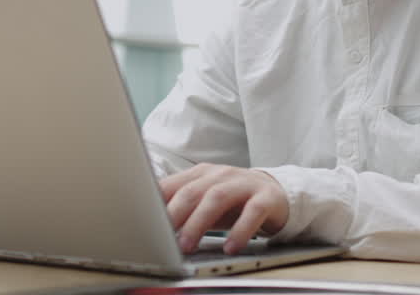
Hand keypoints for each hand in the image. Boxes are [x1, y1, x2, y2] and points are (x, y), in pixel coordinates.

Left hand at [159, 163, 289, 255]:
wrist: (275, 193)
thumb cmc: (233, 201)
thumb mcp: (204, 201)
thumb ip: (180, 207)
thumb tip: (151, 224)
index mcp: (200, 174)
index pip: (172, 185)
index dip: (156, 203)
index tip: (143, 222)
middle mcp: (220, 175)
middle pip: (192, 191)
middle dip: (175, 215)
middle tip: (163, 238)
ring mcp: (243, 183)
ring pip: (217, 197)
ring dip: (199, 222)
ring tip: (188, 245)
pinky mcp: (265, 197)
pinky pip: (253, 212)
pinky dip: (240, 230)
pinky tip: (231, 246)